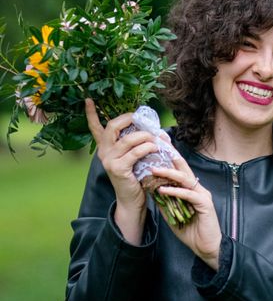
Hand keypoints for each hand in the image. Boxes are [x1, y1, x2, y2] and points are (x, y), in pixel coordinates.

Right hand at [85, 98, 157, 243]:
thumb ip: (136, 142)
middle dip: (129, 119)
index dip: (90, 113)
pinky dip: (147, 147)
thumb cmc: (137, 176)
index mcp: (106, 147)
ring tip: (156, 138)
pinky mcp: (118, 169)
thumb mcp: (135, 156)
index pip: (95, 127)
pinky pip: (135, 152)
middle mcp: (103, 152)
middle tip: (142, 119)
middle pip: (112, 127)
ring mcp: (109, 160)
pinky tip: (156, 147)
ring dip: (145, 135)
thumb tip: (153, 128)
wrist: (133, 200)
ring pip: (128, 139)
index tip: (88, 99)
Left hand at [151, 155, 222, 270]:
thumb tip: (151, 192)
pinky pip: (188, 194)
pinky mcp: (205, 204)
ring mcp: (203, 196)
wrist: (206, 247)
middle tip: (155, 152)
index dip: (169, 162)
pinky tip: (163, 189)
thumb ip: (165, 203)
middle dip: (170, 160)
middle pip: (184, 170)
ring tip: (155, 170)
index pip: (180, 172)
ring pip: (186, 179)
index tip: (157, 153)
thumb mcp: (172, 216)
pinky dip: (175, 191)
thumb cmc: (191, 232)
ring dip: (169, 174)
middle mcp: (198, 190)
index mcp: (192, 191)